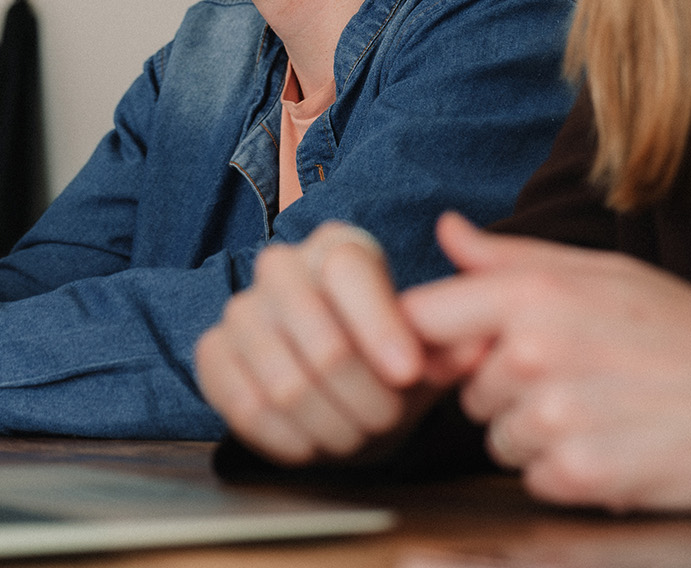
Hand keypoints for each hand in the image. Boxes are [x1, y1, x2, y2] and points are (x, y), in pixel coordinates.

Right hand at [195, 222, 455, 465]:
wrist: (333, 382)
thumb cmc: (385, 358)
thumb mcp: (429, 349)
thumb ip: (454, 342)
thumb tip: (478, 340)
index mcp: (338, 248)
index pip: (348, 272)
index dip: (380, 327)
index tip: (407, 374)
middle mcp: (281, 267)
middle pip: (322, 342)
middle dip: (364, 399)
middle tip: (385, 421)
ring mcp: (241, 309)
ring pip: (285, 384)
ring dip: (330, 426)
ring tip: (354, 434)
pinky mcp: (212, 352)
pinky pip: (245, 407)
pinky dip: (287, 439)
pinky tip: (312, 443)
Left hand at [403, 213, 690, 511]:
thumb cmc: (688, 331)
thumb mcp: (602, 272)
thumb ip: (511, 257)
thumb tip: (445, 231)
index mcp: (532, 293)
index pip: (419, 319)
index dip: (432, 340)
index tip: (466, 349)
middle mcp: (533, 353)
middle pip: (463, 386)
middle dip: (504, 387)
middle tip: (578, 374)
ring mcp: (555, 419)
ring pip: (497, 438)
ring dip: (536, 433)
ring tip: (602, 410)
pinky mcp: (580, 477)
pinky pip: (533, 479)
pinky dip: (566, 472)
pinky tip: (615, 446)